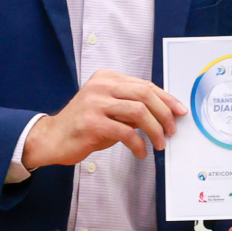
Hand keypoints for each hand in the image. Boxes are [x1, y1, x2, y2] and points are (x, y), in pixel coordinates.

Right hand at [21, 71, 183, 170]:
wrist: (52, 139)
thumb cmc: (84, 126)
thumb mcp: (109, 110)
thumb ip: (131, 107)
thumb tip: (164, 113)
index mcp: (107, 78)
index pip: (145, 85)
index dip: (166, 99)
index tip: (179, 112)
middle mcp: (101, 86)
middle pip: (145, 94)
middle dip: (164, 113)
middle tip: (171, 130)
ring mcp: (95, 102)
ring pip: (138, 111)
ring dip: (154, 130)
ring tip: (159, 143)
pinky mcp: (92, 122)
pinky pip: (126, 132)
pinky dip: (138, 144)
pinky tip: (141, 152)